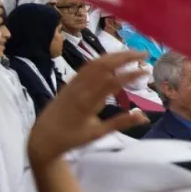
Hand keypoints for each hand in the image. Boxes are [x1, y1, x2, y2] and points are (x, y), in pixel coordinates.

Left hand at [26, 51, 147, 165]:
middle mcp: (80, 88)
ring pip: (95, 63)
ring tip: (132, 53)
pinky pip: (87, 66)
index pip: (112, 82)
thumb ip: (121, 123)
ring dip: (114, 55)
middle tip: (144, 54)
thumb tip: (144, 116)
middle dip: (124, 57)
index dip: (130, 75)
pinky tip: (112, 59)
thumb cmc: (72, 137)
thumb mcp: (98, 133)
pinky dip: (103, 60)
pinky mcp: (70, 82)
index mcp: (87, 102)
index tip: (146, 71)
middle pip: (103, 65)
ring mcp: (74, 83)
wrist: (43, 136)